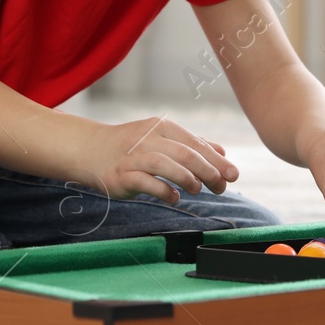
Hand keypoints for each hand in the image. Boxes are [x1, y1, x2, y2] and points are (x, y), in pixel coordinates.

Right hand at [80, 116, 238, 202]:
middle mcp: (148, 138)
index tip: (233, 175)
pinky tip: (174, 198)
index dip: (217, 160)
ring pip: (165, 164)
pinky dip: (163, 191)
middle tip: (221, 187)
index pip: (195, 143)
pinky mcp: (121, 175)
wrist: (91, 150)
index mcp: (162, 127)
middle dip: (208, 172)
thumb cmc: (133, 146)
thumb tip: (223, 153)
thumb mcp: (163, 139)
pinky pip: (145, 182)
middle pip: (185, 153)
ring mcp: (133, 157)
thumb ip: (192, 145)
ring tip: (197, 190)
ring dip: (186, 179)